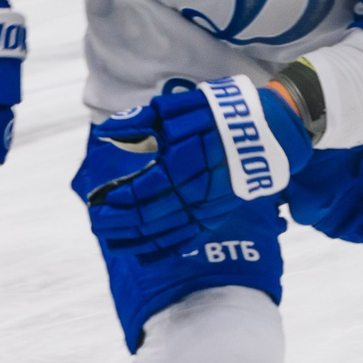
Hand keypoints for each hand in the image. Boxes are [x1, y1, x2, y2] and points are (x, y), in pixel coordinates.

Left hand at [78, 77, 313, 258]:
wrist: (266, 130)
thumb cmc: (218, 114)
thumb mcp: (179, 108)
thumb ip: (142, 121)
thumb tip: (107, 132)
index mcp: (182, 164)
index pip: (140, 193)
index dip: (115, 202)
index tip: (97, 203)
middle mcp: (195, 191)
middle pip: (149, 218)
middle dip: (118, 225)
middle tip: (97, 222)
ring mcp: (208, 207)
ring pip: (166, 234)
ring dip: (135, 242)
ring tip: (113, 242)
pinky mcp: (218, 214)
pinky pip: (188, 240)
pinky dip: (164, 251)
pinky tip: (145, 254)